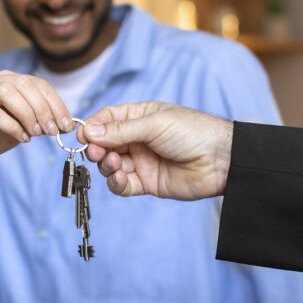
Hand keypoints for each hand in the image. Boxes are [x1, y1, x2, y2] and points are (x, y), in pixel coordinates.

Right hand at [0, 71, 70, 204]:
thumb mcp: (22, 126)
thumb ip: (39, 120)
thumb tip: (64, 123)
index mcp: (6, 80)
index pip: (36, 83)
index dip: (55, 102)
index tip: (66, 124)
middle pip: (23, 84)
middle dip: (43, 108)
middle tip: (53, 130)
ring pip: (7, 93)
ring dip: (27, 113)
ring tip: (37, 133)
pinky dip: (12, 126)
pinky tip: (22, 138)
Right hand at [77, 101, 232, 200]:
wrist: (221, 160)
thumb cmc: (194, 132)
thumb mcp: (154, 124)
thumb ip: (120, 130)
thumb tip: (89, 131)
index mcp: (140, 118)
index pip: (107, 120)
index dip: (92, 127)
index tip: (81, 135)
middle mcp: (138, 139)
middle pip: (105, 144)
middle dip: (96, 149)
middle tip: (95, 153)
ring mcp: (142, 161)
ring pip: (111, 165)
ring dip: (106, 166)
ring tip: (113, 164)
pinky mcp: (148, 183)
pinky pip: (124, 185)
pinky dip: (117, 183)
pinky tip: (120, 178)